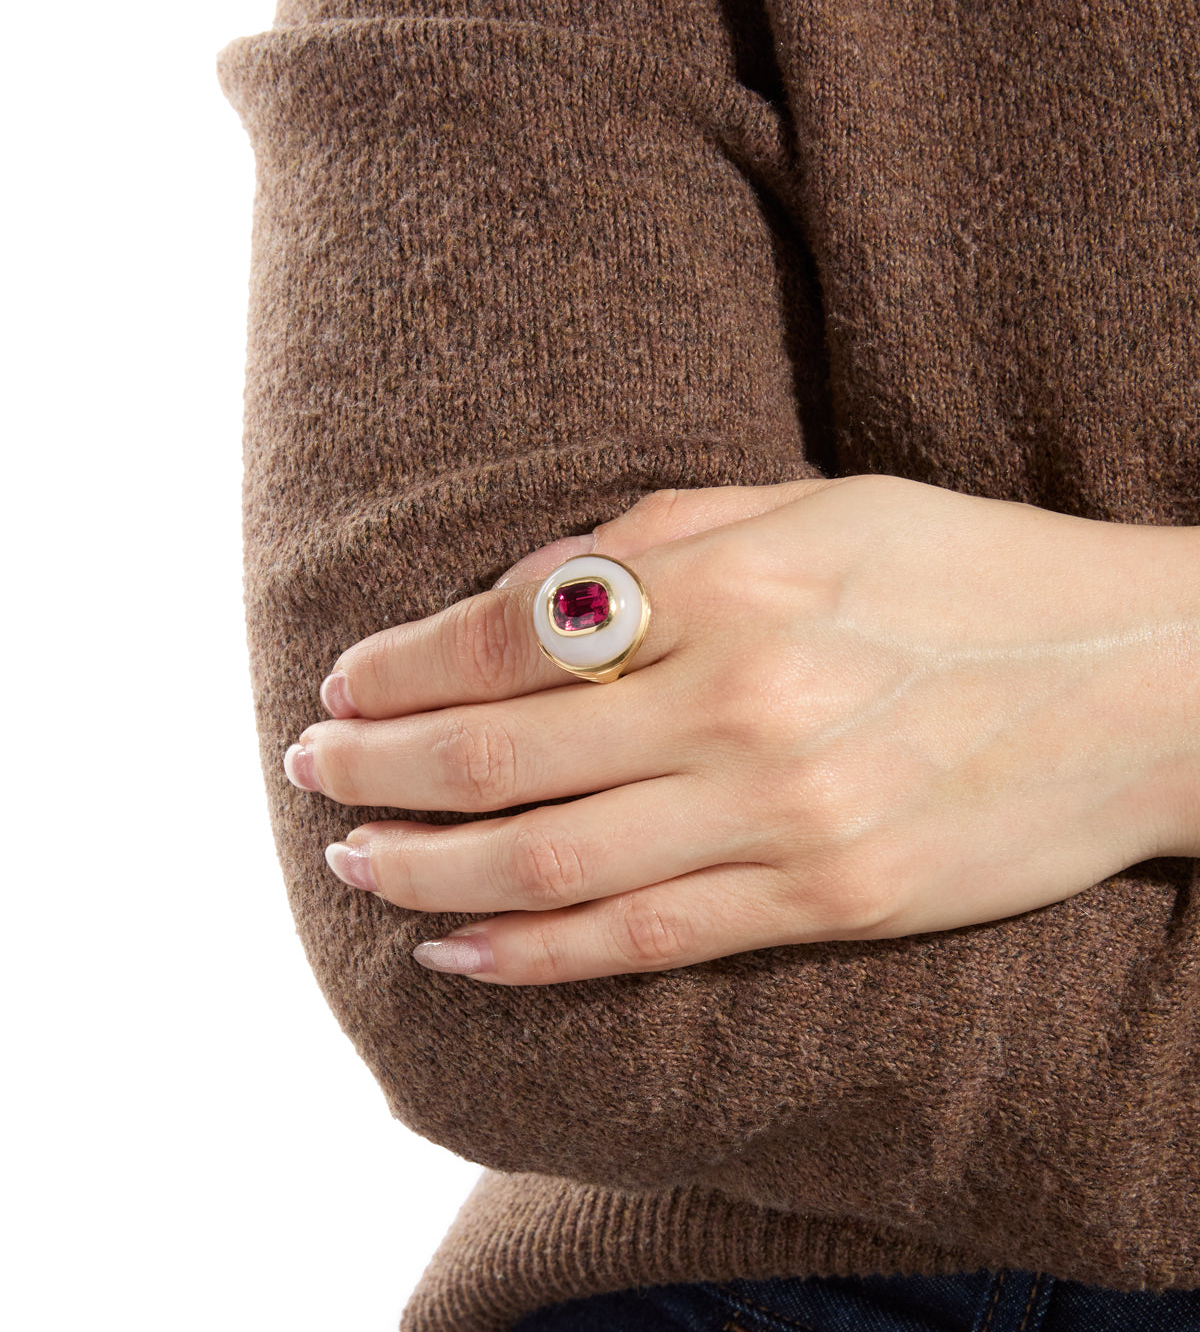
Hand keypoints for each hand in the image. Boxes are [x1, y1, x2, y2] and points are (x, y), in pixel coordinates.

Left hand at [282, 475, 1199, 983]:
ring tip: (353, 859)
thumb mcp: (819, 503)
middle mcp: (745, 696)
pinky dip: (529, 953)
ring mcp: (786, 811)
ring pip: (547, 862)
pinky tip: (455, 947)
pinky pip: (645, 940)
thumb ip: (663, 537)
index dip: (403, 665)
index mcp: (736, 576)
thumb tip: (522, 591)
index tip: (346, 684)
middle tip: (314, 772)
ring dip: (423, 866)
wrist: (1146, 680)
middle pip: (500, 755)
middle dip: (378, 768)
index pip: (510, 630)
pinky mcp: (830, 900)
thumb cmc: (971, 572)